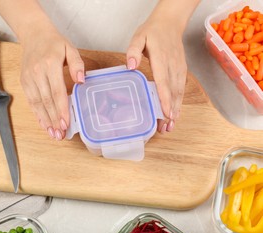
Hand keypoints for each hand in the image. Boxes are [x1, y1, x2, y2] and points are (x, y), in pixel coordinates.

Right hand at [20, 27, 84, 139]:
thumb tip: (81, 80)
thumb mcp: (70, 48)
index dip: (61, 109)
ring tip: (53, 134)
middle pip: (46, 101)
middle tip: (61, 134)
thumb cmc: (54, 42)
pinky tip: (44, 124)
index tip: (65, 122)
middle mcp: (37, 73)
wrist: (33, 34)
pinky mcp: (24, 82)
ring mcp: (28, 78)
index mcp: (50, 64)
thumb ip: (77, 64)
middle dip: (54, 120)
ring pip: (37, 104)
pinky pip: (31, 101)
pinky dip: (37, 114)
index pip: (57, 91)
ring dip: (45, 120)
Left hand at [126, 16, 186, 133]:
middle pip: (172, 92)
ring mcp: (179, 68)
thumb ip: (133, 51)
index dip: (165, 98)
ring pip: (179, 92)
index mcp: (161, 58)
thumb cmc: (152, 31)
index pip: (164, 81)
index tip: (165, 113)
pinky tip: (175, 114)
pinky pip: (181, 89)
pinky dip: (179, 102)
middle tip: (165, 128)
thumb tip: (131, 66)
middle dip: (170, 111)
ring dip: (175, 110)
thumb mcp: (138, 37)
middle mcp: (173, 65)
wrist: (170, 22)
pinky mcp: (181, 70)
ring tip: (170, 126)